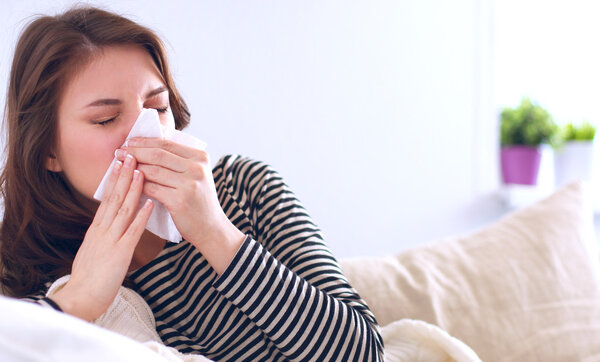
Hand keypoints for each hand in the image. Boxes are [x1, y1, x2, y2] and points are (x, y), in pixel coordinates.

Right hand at [52, 154, 152, 320]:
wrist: (81, 299)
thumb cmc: (90, 278)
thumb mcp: (94, 250)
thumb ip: (103, 236)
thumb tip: (112, 224)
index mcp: (96, 229)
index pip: (107, 199)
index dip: (115, 180)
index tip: (122, 162)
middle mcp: (102, 230)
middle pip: (113, 198)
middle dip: (124, 175)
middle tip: (131, 154)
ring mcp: (110, 240)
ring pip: (122, 209)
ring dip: (133, 189)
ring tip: (141, 170)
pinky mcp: (119, 253)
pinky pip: (132, 231)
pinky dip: (142, 216)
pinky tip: (151, 203)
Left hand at [117, 138, 243, 272]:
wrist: (210, 228)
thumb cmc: (198, 201)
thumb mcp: (195, 175)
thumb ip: (178, 161)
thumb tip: (147, 145)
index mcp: (200, 157)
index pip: (167, 144)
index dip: (144, 141)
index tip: (128, 142)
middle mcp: (197, 168)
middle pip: (158, 154)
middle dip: (135, 152)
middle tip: (118, 152)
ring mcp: (189, 184)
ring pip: (153, 171)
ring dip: (133, 168)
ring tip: (120, 166)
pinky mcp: (180, 200)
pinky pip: (152, 188)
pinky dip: (138, 185)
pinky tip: (128, 184)